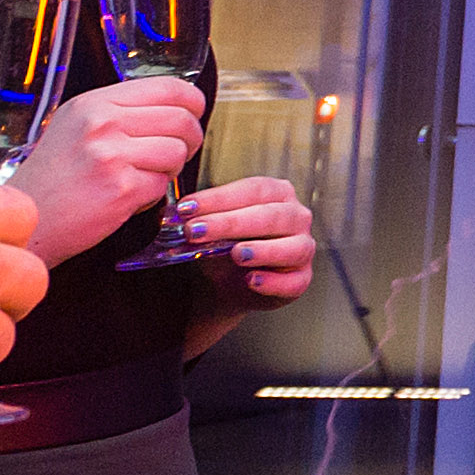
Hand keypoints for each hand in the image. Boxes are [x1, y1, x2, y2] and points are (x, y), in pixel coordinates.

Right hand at [12, 75, 204, 263]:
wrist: (29, 220)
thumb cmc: (53, 179)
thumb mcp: (75, 127)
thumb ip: (119, 112)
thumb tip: (173, 105)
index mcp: (94, 102)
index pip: (168, 87)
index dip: (191, 103)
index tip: (192, 116)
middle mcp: (102, 123)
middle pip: (181, 119)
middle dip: (190, 140)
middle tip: (177, 154)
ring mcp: (111, 155)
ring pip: (177, 152)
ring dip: (170, 170)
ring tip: (143, 177)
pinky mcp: (120, 189)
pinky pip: (162, 185)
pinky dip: (152, 196)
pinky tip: (127, 198)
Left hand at [173, 175, 318, 309]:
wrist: (229, 285)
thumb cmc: (224, 247)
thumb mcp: (210, 228)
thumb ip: (198, 218)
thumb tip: (171, 214)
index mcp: (276, 194)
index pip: (252, 189)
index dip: (219, 198)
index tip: (186, 208)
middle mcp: (296, 216)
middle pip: (271, 215)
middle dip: (231, 223)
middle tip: (197, 231)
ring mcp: (304, 247)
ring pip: (293, 247)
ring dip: (264, 250)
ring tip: (236, 254)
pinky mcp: (302, 279)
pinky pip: (294, 281)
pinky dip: (273, 282)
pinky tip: (251, 280)